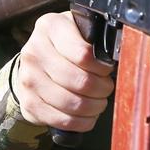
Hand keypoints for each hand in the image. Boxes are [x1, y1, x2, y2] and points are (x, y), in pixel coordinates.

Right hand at [14, 11, 114, 132]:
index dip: (102, 66)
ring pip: (72, 103)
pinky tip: (87, 115)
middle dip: (101, 89)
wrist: (35, 61)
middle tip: (106, 87)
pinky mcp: (28, 103)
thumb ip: (96, 37)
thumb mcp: (79, 30)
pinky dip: (81, 122)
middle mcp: (34, 52)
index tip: (106, 68)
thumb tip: (120, 54)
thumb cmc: (65, 45)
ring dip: (93, 107)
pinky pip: (62, 120)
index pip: (84, 54)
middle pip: (80, 81)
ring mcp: (28, 79)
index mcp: (50, 27)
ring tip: (98, 101)